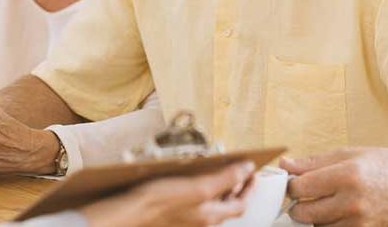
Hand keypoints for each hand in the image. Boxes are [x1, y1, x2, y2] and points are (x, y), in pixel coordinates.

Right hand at [80, 162, 254, 226]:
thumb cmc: (163, 200)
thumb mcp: (198, 187)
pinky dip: (204, 190)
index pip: (241, 203)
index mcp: (212, 215)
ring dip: (221, 187)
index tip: (253, 171)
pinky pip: (198, 202)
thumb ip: (224, 179)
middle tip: (239, 168)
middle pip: (228, 205)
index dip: (249, 186)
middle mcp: (204, 220)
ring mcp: (190, 218)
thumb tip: (246, 169)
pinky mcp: (178, 213)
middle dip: (236, 186)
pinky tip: (195, 178)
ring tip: (220, 169)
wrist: (134, 212)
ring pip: (213, 203)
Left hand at [280, 147, 387, 225]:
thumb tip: (284, 165)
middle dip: (296, 204)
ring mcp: (360, 223)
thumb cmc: (380, 166)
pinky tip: (332, 213)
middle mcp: (352, 203)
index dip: (289, 185)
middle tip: (300, 195)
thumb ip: (312, 162)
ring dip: (313, 217)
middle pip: (305, 212)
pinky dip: (328, 225)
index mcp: (345, 176)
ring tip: (320, 202)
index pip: (301, 187)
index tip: (289, 182)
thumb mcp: (346, 155)